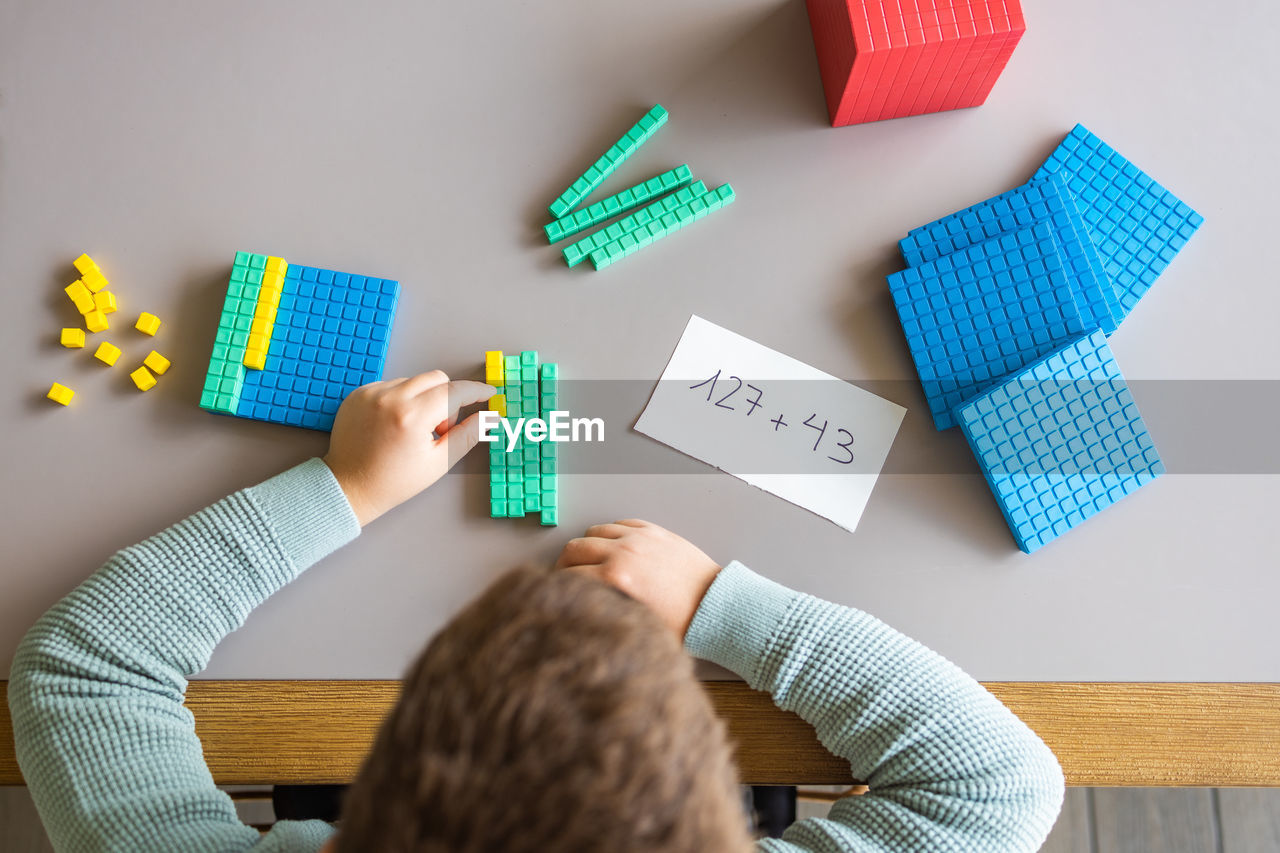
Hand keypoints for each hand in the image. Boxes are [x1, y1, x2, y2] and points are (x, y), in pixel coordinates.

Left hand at [323, 371, 493, 525]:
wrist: (349, 487)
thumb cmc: (392, 481)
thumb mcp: (438, 462)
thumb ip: (467, 435)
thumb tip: (489, 417)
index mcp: (412, 416)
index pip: (455, 392)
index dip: (476, 391)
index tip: (488, 393)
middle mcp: (389, 398)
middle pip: (436, 379)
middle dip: (447, 399)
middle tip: (439, 429)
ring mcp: (371, 393)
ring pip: (414, 381)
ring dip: (422, 400)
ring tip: (413, 431)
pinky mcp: (358, 394)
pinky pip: (391, 385)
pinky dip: (400, 400)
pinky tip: (394, 425)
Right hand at [555, 519, 722, 637]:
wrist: (716, 605)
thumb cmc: (682, 622)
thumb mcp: (637, 624)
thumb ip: (607, 612)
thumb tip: (584, 613)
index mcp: (617, 577)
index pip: (571, 574)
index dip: (560, 586)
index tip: (557, 593)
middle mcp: (625, 552)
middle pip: (576, 547)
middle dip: (566, 563)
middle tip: (566, 577)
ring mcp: (640, 538)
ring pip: (596, 531)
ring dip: (588, 545)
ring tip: (589, 561)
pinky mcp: (655, 531)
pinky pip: (622, 524)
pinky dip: (612, 534)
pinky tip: (614, 548)